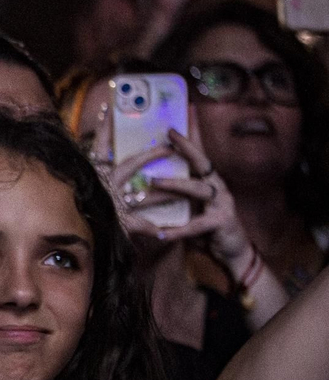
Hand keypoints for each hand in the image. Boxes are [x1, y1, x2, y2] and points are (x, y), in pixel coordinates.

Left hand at [146, 129, 252, 263]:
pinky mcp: (222, 222)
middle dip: (188, 148)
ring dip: (175, 184)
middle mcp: (218, 188)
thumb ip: (176, 198)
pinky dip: (179, 230)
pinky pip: (197, 224)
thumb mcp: (191, 210)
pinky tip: (163, 233)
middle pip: (204, 163)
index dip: (188, 141)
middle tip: (169, 137)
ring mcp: (223, 204)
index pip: (199, 157)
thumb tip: (147, 187)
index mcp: (209, 183)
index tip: (172, 127)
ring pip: (199, 189)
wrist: (233, 253)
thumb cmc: (207, 230)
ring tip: (154, 182)